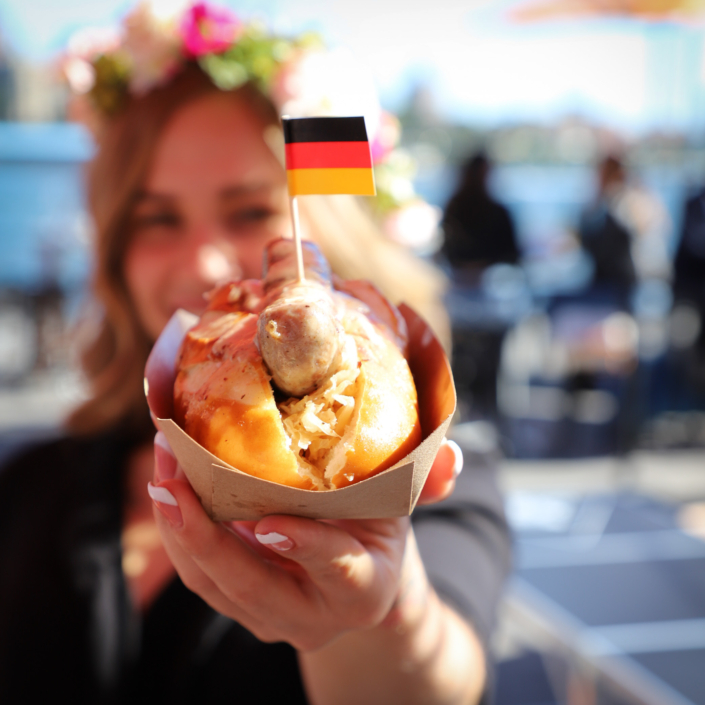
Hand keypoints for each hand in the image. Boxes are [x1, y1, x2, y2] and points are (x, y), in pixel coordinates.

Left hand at [148, 434, 462, 650]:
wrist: (358, 581)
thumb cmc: (380, 534)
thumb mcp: (404, 507)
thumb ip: (426, 482)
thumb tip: (451, 456)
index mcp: (363, 590)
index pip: (337, 570)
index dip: (305, 548)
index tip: (267, 522)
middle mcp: (311, 616)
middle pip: (251, 586)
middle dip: (204, 534)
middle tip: (174, 476)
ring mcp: (269, 616)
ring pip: (212, 582)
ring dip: (178, 526)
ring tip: (162, 466)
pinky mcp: (238, 603)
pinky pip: (200, 573)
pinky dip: (177, 529)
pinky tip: (167, 480)